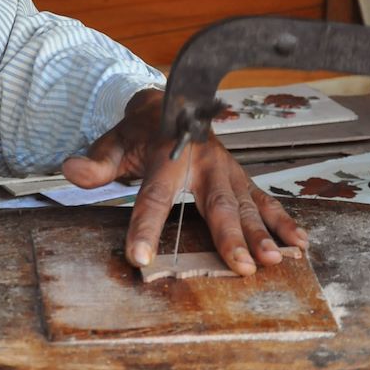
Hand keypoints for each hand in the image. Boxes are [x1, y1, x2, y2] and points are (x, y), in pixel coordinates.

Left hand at [62, 89, 307, 274]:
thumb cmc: (141, 131)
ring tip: (276, 260)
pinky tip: (298, 244)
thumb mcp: (114, 141)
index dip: (145, 227)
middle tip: (240, 266)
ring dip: (263, 234)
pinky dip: (283, 222)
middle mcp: (205, 162)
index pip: (154, 196)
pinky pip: (264, 201)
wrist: (174, 103)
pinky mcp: (241, 179)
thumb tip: (70, 170)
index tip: (140, 258)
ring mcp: (228, 170)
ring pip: (247, 205)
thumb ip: (97, 161)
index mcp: (168, 154)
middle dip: (230, 236)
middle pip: (216, 204)